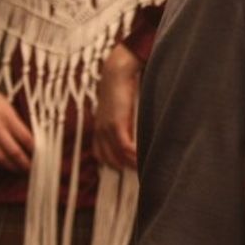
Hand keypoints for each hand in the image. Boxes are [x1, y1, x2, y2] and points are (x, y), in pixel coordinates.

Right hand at [0, 65, 32, 170]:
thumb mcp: (7, 105)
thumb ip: (16, 122)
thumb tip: (29, 139)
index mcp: (7, 115)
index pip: (25, 137)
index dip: (33, 149)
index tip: (41, 156)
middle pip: (12, 150)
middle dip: (23, 162)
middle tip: (31, 169)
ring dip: (9, 165)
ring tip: (18, 169)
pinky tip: (1, 164)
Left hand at [93, 44, 140, 169]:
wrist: (117, 72)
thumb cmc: (120, 86)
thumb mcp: (117, 106)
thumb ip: (122, 118)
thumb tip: (132, 126)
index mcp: (99, 127)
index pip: (101, 154)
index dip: (112, 163)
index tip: (126, 168)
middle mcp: (100, 131)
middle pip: (109, 159)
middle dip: (123, 168)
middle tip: (138, 173)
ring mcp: (106, 129)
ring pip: (118, 157)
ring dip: (131, 165)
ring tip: (146, 169)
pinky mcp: (116, 125)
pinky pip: (125, 148)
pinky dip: (135, 156)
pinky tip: (144, 158)